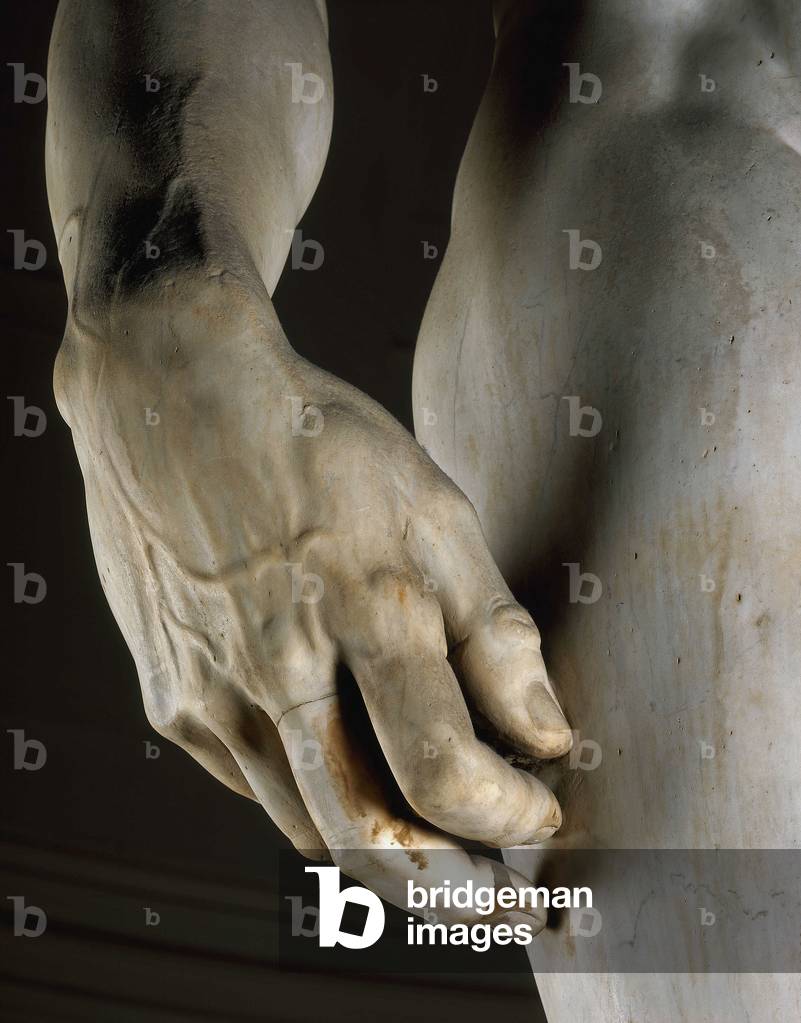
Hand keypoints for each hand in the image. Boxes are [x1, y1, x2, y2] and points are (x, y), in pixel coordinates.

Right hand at [55, 276, 571, 925]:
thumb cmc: (316, 445)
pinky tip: (346, 773)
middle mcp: (276, 669)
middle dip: (447, 883)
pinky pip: (252, 784)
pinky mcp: (171, 698)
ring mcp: (211, 692)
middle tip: (497, 888)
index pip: (442, 772)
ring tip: (435, 845)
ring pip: (306, 825)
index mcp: (360, 610)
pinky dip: (312, 800)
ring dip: (381, 852)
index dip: (507, 812)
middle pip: (366, 834)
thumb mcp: (431, 508)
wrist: (174, 398)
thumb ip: (492, 630)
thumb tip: (547, 732)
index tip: (541, 807)